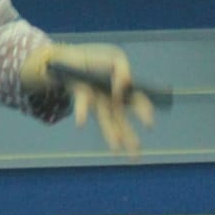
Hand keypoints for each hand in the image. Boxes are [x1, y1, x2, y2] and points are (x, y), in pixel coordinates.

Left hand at [28, 43, 155, 155]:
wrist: (66, 57)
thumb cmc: (94, 59)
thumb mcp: (115, 58)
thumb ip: (123, 70)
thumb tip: (125, 85)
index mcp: (123, 91)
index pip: (138, 102)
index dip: (144, 112)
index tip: (149, 125)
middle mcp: (109, 100)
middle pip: (121, 121)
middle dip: (129, 138)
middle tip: (135, 157)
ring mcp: (95, 100)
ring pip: (105, 120)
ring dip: (111, 134)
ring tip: (116, 151)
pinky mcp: (81, 94)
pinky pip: (83, 104)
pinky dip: (83, 112)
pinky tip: (81, 124)